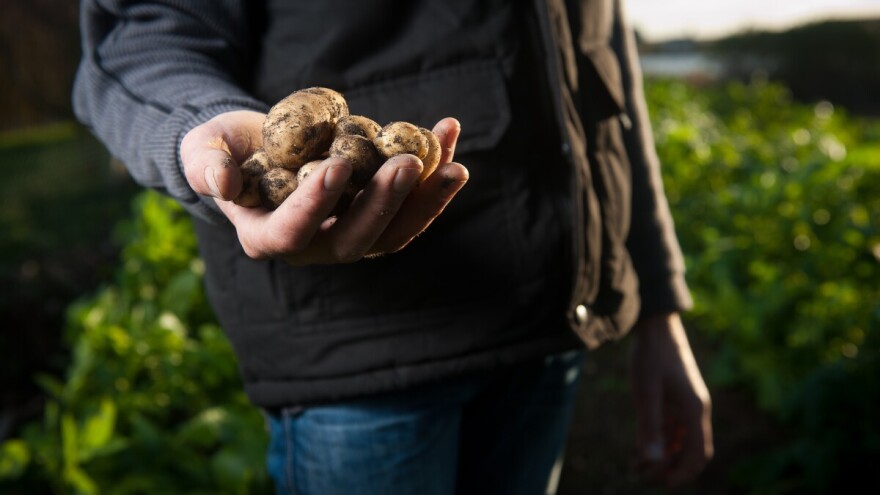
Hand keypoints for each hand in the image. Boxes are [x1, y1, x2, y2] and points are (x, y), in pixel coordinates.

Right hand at [180, 110, 468, 264]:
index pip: (292, 232)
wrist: (256, 147)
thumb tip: (222, 182)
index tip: (338, 165)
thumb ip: (206, 166)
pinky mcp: (375, 216)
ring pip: (393, 233)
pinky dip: (433, 177)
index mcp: (266, 236)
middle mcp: (312, 246)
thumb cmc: (222, 149)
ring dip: (425, 201)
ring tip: (453, 165)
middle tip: (409, 163)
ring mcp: (348, 234)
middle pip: (355, 240)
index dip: (315, 204)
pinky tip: (448, 136)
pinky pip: (409, 206)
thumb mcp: (203, 151)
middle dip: (385, 203)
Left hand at [629, 312, 713, 489]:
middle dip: (671, 468)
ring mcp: (686, 404)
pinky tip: (641, 450)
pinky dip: (660, 442)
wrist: (654, 326)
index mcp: (695, 410)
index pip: (698, 454)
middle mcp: (696, 410)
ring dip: (663, 457)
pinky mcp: (676, 399)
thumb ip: (649, 428)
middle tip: (643, 477)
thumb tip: (652, 462)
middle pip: (691, 451)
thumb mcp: (646, 393)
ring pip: (680, 441)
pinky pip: (672, 429)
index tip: (661, 484)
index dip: (682, 474)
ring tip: (637, 468)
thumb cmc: (651, 357)